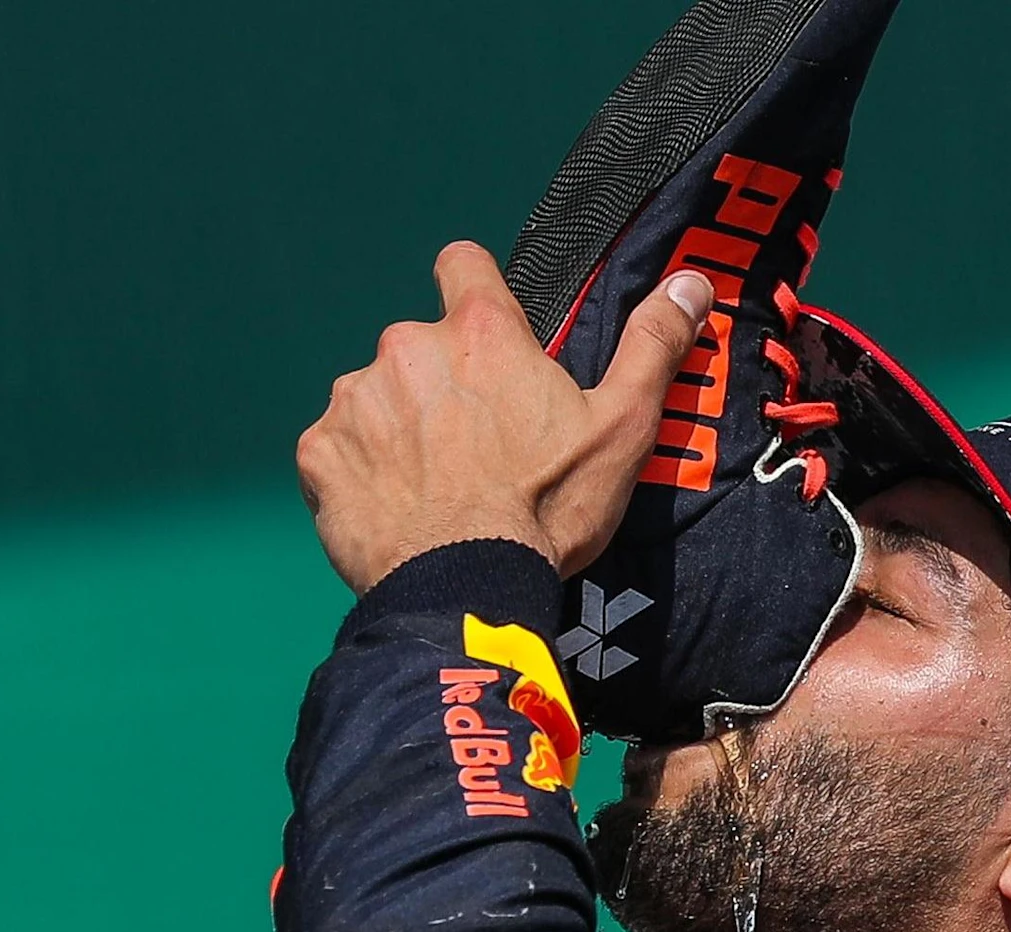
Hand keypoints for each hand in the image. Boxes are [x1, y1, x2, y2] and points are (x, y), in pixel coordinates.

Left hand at [297, 241, 716, 594]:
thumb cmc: (547, 509)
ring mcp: (356, 398)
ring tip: (431, 486)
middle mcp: (407, 347)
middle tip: (472, 447)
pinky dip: (358, 471)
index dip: (474, 290)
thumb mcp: (622, 428)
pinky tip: (392, 508)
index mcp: (481, 332)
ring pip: (376, 396)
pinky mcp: (318, 452)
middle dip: (440, 383)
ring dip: (397, 427)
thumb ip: (652, 346)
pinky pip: (335, 448)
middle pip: (419, 344)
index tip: (486, 334)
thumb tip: (693, 282)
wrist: (465, 588)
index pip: (463, 264)